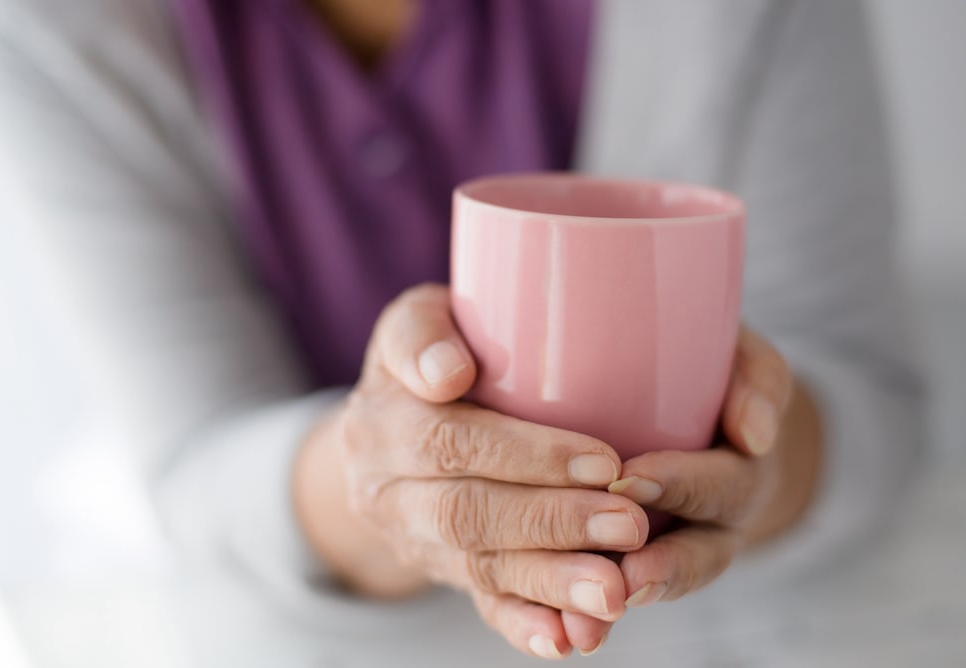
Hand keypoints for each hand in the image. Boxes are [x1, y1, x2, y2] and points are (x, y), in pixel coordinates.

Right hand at [294, 284, 647, 658]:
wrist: (390, 424)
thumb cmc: (432, 353)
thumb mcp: (418, 321)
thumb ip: (423, 334)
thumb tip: (449, 375)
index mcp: (381, 417)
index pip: (451, 440)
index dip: (527, 456)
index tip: (605, 460)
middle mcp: (382, 485)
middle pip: (467, 512)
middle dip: (552, 522)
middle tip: (629, 526)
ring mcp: (409, 536)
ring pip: (478, 566)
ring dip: (549, 581)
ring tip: (615, 591)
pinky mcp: (439, 568)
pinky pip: (480, 602)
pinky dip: (525, 623)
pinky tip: (569, 640)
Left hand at [607, 325, 822, 607]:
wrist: (703, 422)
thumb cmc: (714, 378)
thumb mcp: (744, 363)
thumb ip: (756, 381)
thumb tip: (755, 434)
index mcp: (739, 478)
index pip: (719, 486)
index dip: (679, 485)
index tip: (628, 481)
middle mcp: (710, 528)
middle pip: (695, 556)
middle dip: (659, 567)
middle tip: (620, 574)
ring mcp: (671, 553)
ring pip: (650, 589)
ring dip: (617, 606)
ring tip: (583, 626)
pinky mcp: (627, 569)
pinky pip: (609, 602)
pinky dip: (583, 624)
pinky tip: (554, 636)